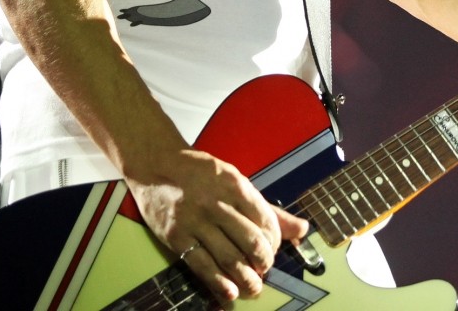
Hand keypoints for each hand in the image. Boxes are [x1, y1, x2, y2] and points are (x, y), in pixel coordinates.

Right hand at [126, 147, 310, 302]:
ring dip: (245, 277)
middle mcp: (216, 203)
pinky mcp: (176, 236)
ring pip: (228, 256)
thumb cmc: (200, 173)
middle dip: (263, 261)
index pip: (265, 220)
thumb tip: (302, 230)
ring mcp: (195, 221)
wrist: (155, 164)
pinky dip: (218, 282)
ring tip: (255, 287)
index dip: (274, 241)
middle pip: (249, 241)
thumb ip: (267, 208)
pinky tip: (230, 292)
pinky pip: (201, 264)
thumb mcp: (235, 180)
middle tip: (265, 269)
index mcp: (235, 185)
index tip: (273, 249)